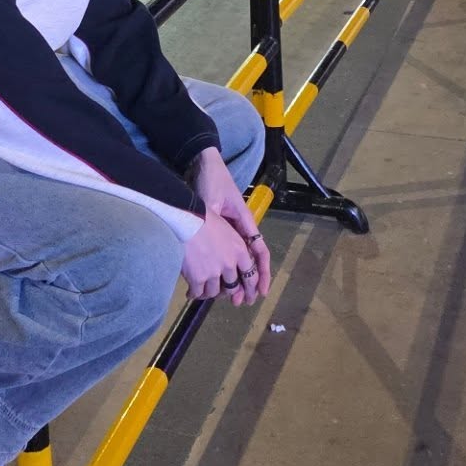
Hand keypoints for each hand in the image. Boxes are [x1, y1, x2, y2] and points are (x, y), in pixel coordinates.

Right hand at [181, 211, 258, 305]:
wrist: (185, 220)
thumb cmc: (204, 217)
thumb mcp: (226, 230)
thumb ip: (232, 247)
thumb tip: (231, 261)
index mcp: (240, 251)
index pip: (250, 275)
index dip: (250, 289)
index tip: (248, 297)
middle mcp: (229, 264)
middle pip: (233, 287)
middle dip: (228, 293)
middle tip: (221, 294)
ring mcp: (213, 272)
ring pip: (214, 292)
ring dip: (209, 293)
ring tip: (202, 291)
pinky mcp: (198, 278)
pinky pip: (198, 293)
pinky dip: (194, 294)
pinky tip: (190, 293)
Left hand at [188, 148, 271, 301]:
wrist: (203, 164)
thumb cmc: (211, 180)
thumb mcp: (211, 199)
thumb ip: (213, 217)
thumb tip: (213, 237)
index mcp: (244, 221)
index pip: (258, 251)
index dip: (262, 272)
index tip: (261, 291)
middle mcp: (239, 228)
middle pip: (248, 260)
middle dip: (248, 282)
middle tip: (241, 302)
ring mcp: (229, 229)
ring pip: (236, 259)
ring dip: (234, 278)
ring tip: (228, 297)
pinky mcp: (218, 229)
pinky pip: (224, 253)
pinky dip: (222, 267)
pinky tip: (213, 279)